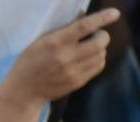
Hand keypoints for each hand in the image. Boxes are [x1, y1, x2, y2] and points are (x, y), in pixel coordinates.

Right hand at [0, 8, 119, 109]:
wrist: (25, 91)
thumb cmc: (31, 61)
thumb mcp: (42, 40)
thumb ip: (64, 28)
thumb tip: (82, 14)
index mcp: (56, 42)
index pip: (84, 27)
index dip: (102, 18)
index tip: (115, 13)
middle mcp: (67, 57)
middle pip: (100, 42)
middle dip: (102, 35)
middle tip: (94, 35)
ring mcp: (74, 71)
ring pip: (101, 55)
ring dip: (99, 49)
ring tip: (88, 49)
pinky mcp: (78, 82)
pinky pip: (98, 67)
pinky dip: (97, 60)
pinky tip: (87, 60)